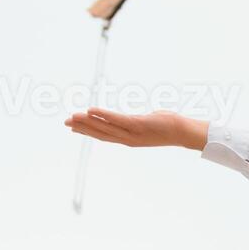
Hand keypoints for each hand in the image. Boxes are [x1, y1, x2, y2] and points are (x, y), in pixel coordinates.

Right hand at [63, 107, 208, 149]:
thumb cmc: (167, 126)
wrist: (183, 132)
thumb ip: (134, 122)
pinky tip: (91, 110)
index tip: (73, 128)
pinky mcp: (138, 124)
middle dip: (82, 128)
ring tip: (73, 116)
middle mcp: (128, 139)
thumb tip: (130, 118)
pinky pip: (117, 119)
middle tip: (65, 122)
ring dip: (88, 122)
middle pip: (100, 133)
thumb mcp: (146, 124)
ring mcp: (132, 133)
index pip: (103, 136)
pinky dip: (102, 115)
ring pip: (105, 127)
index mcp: (128, 139)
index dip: (87, 132)